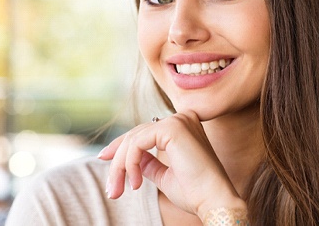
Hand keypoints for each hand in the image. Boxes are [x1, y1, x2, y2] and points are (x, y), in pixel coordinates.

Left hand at [98, 111, 245, 219]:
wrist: (214, 201)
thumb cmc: (194, 192)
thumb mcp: (165, 175)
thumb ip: (149, 163)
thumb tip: (132, 160)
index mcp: (183, 127)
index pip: (145, 131)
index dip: (122, 145)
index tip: (104, 158)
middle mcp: (181, 118)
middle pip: (136, 134)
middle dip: (117, 160)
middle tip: (111, 187)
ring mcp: (178, 120)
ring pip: (134, 139)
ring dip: (121, 166)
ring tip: (118, 190)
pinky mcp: (173, 128)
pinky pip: (138, 143)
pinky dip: (130, 163)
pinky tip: (136, 183)